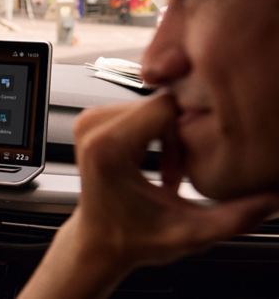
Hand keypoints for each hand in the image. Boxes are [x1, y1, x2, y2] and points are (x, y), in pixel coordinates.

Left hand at [71, 94, 278, 267]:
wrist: (99, 244)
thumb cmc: (135, 241)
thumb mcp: (191, 233)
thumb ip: (236, 217)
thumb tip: (276, 198)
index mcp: (107, 147)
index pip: (167, 107)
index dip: (194, 127)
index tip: (199, 161)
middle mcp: (92, 126)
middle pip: (160, 103)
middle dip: (182, 134)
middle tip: (186, 173)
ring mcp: (89, 120)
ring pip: (152, 105)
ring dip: (172, 135)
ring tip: (175, 174)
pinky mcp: (92, 120)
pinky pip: (139, 110)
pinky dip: (158, 133)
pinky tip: (163, 166)